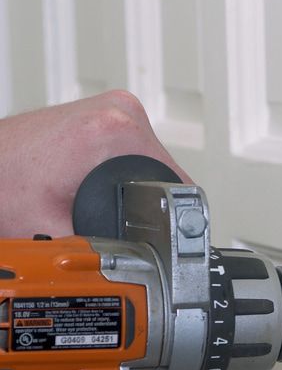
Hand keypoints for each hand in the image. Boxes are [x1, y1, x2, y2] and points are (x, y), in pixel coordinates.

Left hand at [0, 90, 190, 237]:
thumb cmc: (4, 184)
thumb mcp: (55, 227)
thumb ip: (102, 247)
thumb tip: (139, 263)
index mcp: (116, 131)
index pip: (177, 184)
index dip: (168, 215)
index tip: (150, 230)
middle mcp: (121, 111)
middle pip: (167, 172)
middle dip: (146, 201)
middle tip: (104, 211)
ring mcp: (117, 107)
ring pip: (154, 160)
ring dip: (136, 184)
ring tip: (95, 193)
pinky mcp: (111, 111)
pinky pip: (136, 148)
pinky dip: (124, 169)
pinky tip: (97, 179)